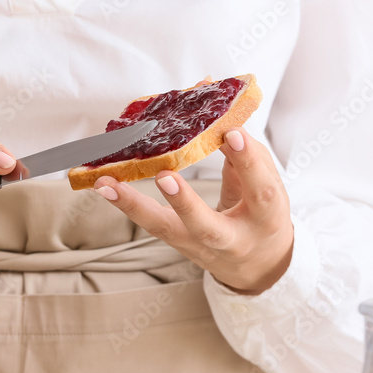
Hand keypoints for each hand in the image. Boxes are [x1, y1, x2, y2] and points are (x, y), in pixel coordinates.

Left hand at [94, 128, 292, 294]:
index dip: (249, 162)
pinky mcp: (177, 243)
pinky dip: (126, 203)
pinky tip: (105, 185)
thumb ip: (247, 152)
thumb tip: (218, 106)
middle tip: (165, 176)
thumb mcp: (267, 186)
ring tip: (107, 183)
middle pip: (207, 227)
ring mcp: (200, 246)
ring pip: (165, 229)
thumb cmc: (262, 214)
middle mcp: (232, 240)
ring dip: (134, 205)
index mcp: (266, 218)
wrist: (257, 265)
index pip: (262, 191)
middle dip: (185, 202)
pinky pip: (150, 224)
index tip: (230, 133)